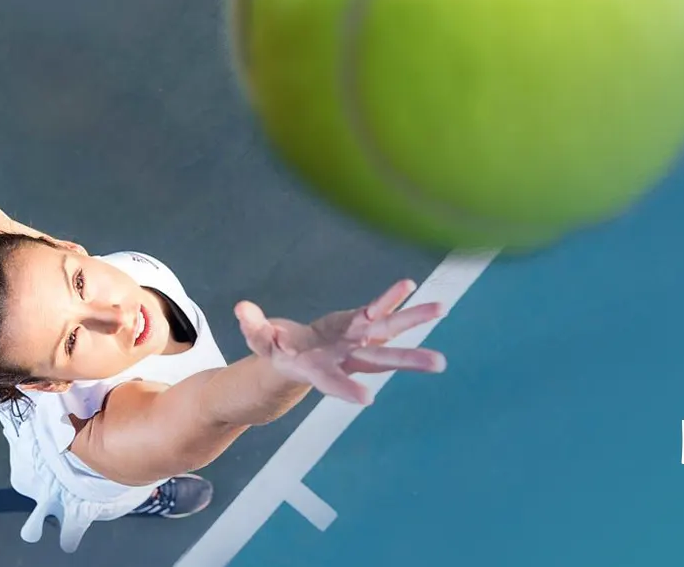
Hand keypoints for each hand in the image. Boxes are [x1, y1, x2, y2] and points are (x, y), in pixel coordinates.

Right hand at [235, 280, 448, 405]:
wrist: (297, 357)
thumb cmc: (277, 353)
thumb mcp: (260, 343)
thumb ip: (254, 328)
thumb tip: (241, 309)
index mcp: (318, 369)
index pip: (333, 382)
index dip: (346, 389)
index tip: (366, 399)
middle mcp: (346, 358)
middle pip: (380, 359)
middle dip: (408, 360)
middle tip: (440, 363)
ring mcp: (357, 341)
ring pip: (389, 331)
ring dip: (414, 320)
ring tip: (442, 308)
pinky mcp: (359, 323)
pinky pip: (379, 309)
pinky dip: (393, 298)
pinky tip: (410, 285)